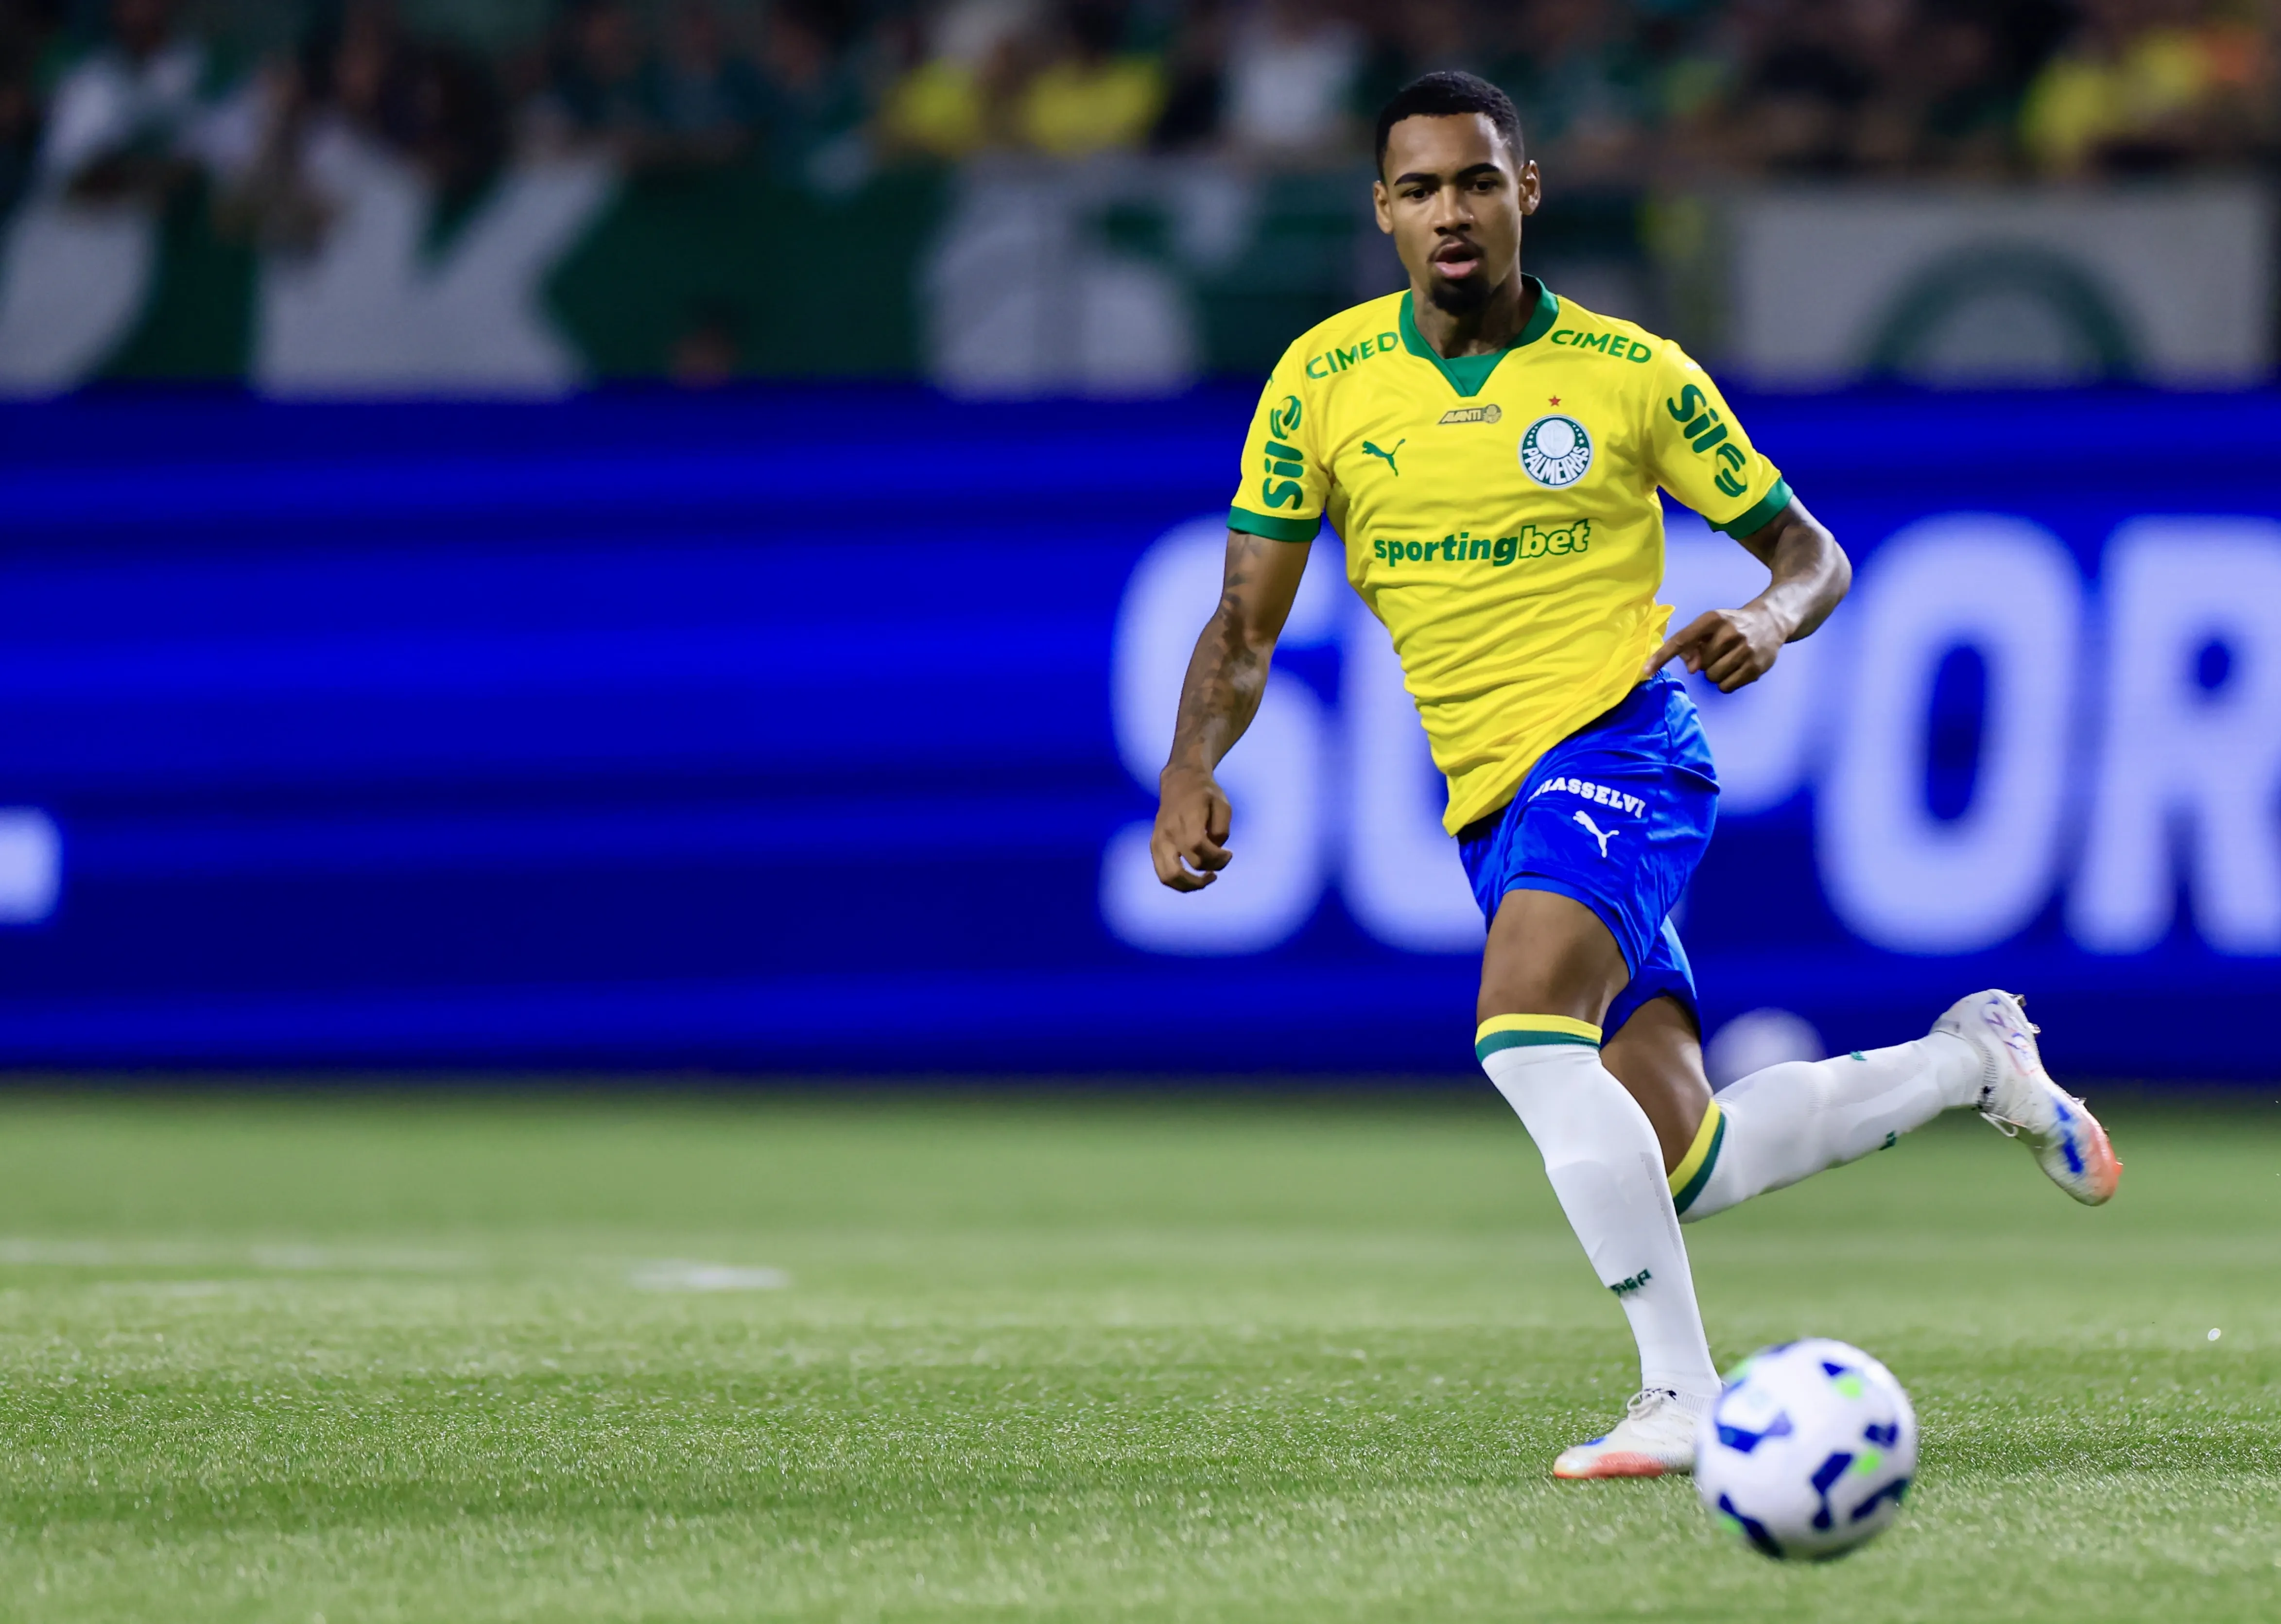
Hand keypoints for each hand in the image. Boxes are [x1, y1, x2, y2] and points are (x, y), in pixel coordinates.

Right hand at [1151, 765, 1232, 890]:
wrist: (1179, 781)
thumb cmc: (1205, 793)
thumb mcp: (1223, 804)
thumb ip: (1222, 829)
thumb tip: (1214, 850)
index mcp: (1186, 818)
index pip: (1197, 847)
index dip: (1216, 857)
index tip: (1229, 853)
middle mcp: (1168, 832)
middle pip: (1181, 868)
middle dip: (1205, 874)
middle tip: (1218, 868)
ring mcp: (1159, 840)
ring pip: (1167, 876)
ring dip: (1189, 885)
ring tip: (1205, 880)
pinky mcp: (1154, 845)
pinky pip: (1162, 873)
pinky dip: (1179, 882)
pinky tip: (1193, 877)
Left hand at [1644, 603, 1790, 692]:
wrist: (1771, 621)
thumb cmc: (1731, 625)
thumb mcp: (1710, 626)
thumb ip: (1692, 644)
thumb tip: (1691, 668)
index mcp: (1713, 619)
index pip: (1681, 640)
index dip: (1662, 657)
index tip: (1646, 671)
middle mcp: (1729, 632)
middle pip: (1699, 664)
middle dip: (1704, 662)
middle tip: (1718, 652)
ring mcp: (1745, 650)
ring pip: (1712, 677)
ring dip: (1715, 673)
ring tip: (1728, 660)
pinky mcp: (1756, 667)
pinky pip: (1726, 686)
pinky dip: (1726, 682)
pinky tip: (1736, 669)